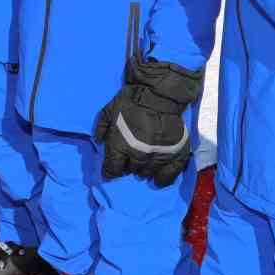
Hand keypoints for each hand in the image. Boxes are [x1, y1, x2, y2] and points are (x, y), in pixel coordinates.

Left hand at [94, 58, 202, 185]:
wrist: (159, 94)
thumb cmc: (131, 100)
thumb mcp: (109, 110)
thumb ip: (102, 127)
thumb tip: (98, 142)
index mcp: (120, 145)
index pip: (112, 169)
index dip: (110, 171)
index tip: (110, 171)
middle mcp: (139, 155)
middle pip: (131, 170)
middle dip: (128, 166)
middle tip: (129, 161)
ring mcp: (158, 155)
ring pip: (148, 172)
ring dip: (143, 171)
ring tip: (143, 167)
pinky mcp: (175, 154)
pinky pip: (170, 174)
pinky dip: (163, 179)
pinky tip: (158, 180)